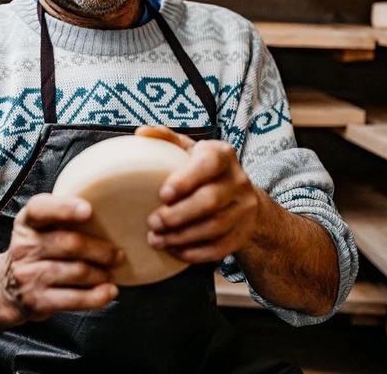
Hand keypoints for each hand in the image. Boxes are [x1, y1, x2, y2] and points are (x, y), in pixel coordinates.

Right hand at [0, 193, 122, 322]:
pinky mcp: (36, 301)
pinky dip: (96, 296)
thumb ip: (61, 217)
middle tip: (118, 255)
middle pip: (68, 243)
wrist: (6, 289)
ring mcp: (28, 275)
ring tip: (111, 273)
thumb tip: (108, 211)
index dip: (64, 208)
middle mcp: (24, 246)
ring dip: (100, 274)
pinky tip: (109, 291)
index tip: (88, 210)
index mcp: (27, 223)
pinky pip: (73, 299)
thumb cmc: (36, 251)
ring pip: (75, 271)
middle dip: (99, 250)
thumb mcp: (38, 228)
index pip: (39, 209)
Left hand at [137, 125, 259, 262]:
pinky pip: (222, 248)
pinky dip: (196, 252)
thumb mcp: (187, 148)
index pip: (208, 164)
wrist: (237, 193)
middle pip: (210, 200)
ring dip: (182, 237)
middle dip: (178, 214)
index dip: (186, 180)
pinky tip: (174, 251)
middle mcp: (239, 180)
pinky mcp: (244, 232)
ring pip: (215, 227)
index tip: (163, 194)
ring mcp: (245, 208)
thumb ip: (165, 138)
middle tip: (152, 222)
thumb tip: (140, 133)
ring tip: (156, 239)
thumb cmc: (200, 166)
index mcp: (222, 154)